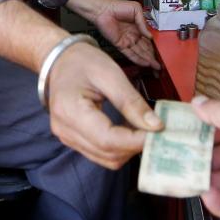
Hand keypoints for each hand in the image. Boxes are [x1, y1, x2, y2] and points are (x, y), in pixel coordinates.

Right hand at [46, 41, 162, 168]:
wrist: (60, 60)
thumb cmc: (82, 62)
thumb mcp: (110, 74)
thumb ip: (131, 102)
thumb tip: (156, 126)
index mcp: (70, 111)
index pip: (107, 140)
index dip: (136, 141)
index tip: (159, 132)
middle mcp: (65, 131)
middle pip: (108, 154)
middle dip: (135, 146)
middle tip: (156, 130)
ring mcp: (67, 138)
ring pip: (106, 158)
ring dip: (129, 149)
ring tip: (144, 129)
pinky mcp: (74, 140)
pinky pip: (101, 153)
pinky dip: (120, 147)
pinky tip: (129, 131)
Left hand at [92, 0, 159, 69]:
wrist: (103, 9)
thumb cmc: (118, 6)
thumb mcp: (136, 10)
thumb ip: (143, 23)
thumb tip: (150, 36)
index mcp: (138, 27)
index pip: (148, 40)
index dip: (154, 47)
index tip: (162, 53)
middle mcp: (133, 35)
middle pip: (145, 49)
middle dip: (152, 57)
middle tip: (159, 65)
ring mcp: (127, 41)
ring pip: (139, 53)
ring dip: (147, 60)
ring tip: (155, 67)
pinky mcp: (120, 45)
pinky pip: (130, 54)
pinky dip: (138, 59)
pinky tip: (145, 64)